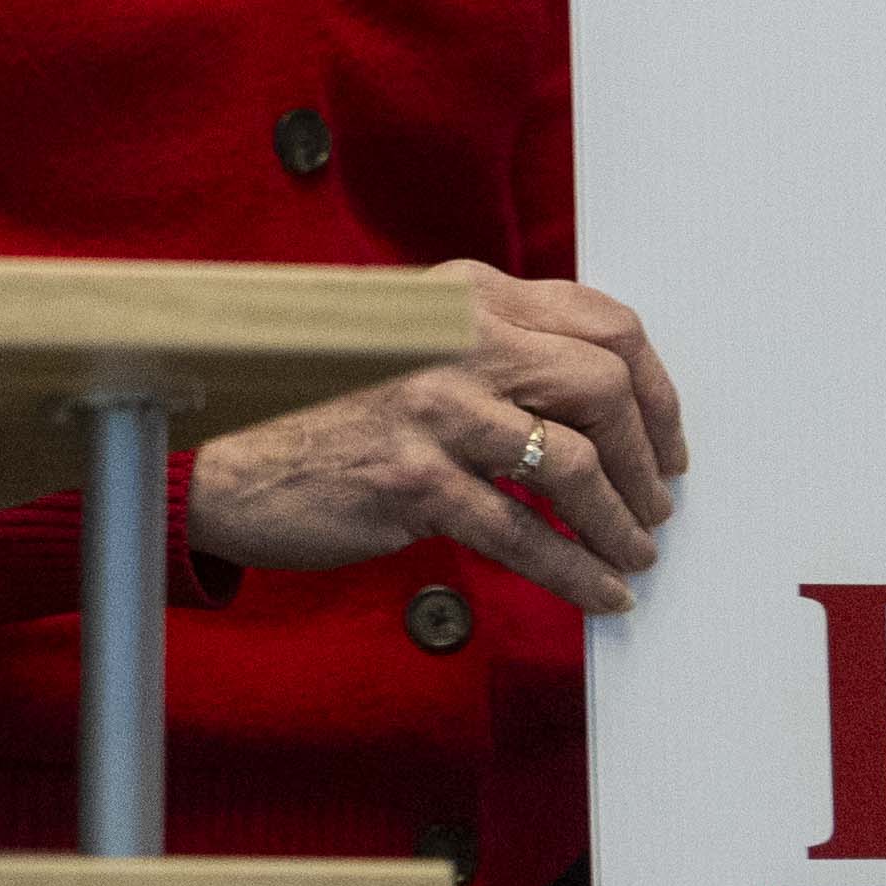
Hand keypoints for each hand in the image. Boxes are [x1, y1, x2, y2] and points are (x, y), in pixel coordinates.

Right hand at [187, 263, 684, 618]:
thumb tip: (605, 401)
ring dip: (622, 524)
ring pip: (577, 464)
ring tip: (631, 552)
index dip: (657, 390)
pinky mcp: (413, 480)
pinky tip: (600, 591)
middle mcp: (450, 338)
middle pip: (605, 385)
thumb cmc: (319, 403)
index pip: (602, 323)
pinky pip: (525, 536)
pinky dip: (578, 573)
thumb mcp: (408, 341)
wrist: (219, 450)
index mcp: (460, 295)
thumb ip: (492, 346)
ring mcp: (431, 407)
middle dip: (650, 459)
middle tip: (655, 504)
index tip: (667, 441)